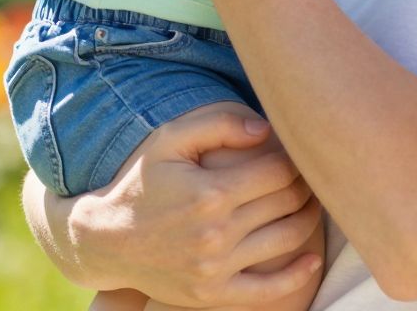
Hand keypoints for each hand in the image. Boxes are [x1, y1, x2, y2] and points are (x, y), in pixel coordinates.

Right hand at [48, 107, 323, 307]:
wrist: (103, 242)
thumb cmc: (140, 183)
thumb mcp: (168, 140)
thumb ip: (218, 123)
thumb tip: (266, 128)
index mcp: (211, 193)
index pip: (280, 170)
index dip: (296, 157)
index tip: (297, 151)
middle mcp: (217, 233)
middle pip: (288, 201)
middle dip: (306, 183)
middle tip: (311, 172)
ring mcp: (216, 268)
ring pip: (288, 238)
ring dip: (309, 217)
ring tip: (311, 202)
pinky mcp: (213, 294)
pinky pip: (269, 290)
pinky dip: (298, 274)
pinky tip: (313, 259)